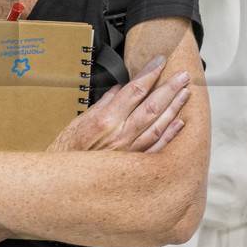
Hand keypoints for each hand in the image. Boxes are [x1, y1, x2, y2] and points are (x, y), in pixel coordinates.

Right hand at [48, 55, 189, 153]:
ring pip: (159, 126)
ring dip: (174, 108)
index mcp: (105, 120)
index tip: (161, 60)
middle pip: (152, 106)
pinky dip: (170, 135)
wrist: (62, 186)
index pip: (135, 90)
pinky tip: (180, 123)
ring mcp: (130, 153)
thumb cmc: (66, 154)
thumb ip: (102, 105)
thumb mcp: (78, 122)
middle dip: (170, 88)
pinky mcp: (134, 167)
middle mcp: (120, 135)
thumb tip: (120, 90)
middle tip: (183, 75)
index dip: (150, 73)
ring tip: (185, 93)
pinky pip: (157, 149)